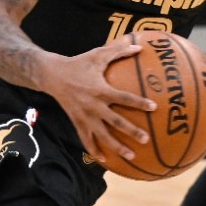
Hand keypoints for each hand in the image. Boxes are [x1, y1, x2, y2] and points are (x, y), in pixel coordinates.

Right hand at [44, 39, 155, 165]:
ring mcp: (84, 116)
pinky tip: (105, 159)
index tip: (154, 107)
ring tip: (132, 156)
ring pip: (102, 135)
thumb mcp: (97, 54)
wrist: (52, 75)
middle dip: (131, 131)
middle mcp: (93, 105)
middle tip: (146, 139)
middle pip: (115, 121)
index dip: (139, 103)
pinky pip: (86, 139)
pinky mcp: (76, 122)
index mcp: (100, 90)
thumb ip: (118, 51)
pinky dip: (95, 150)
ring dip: (117, 147)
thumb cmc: (78, 63)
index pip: (124, 98)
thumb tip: (139, 47)